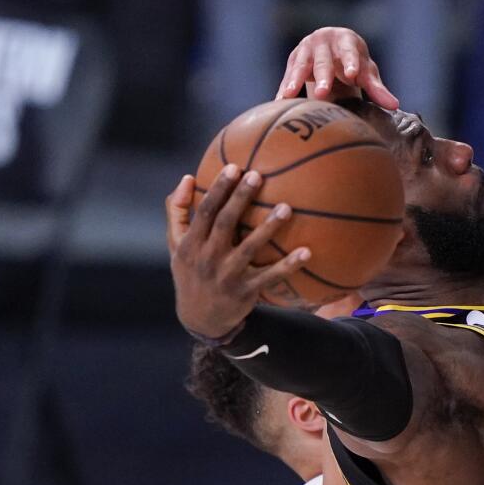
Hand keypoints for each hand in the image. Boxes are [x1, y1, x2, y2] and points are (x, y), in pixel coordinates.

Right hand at [166, 167, 309, 338]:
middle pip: (225, 223)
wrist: (200, 317)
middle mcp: (208, 257)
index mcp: (191, 243)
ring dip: (268, 228)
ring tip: (287, 208)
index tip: (233, 167)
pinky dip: (289, 265)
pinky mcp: (247, 291)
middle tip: (258, 176)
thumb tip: (188, 178)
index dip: (218, 189)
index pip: (204, 211)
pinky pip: (271, 277)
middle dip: (240, 198)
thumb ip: (178, 211)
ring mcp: (228, 275)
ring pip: (250, 248)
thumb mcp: (175, 244)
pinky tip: (307, 251)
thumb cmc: (191, 270)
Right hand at [277, 27, 399, 108]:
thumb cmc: (354, 62)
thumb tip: (395, 106)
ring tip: (289, 96)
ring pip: (301, 66)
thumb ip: (377, 88)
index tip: (352, 75)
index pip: (349, 51)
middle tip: (323, 94)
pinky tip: (279, 102)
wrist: (332, 47)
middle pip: (323, 61)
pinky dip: (283, 88)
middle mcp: (323, 41)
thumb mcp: (366, 71)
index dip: (351, 62)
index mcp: (346, 40)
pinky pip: (288, 76)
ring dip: (294, 80)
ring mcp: (306, 49)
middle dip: (322, 77)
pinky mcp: (293, 60)